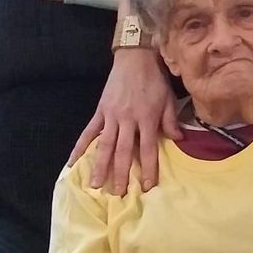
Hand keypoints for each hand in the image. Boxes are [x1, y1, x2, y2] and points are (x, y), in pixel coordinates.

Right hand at [68, 47, 178, 194]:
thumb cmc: (154, 80)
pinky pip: (88, 132)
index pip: (148, 149)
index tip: (146, 187)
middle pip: (123, 152)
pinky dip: (80, 147)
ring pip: (104, 145)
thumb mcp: (168, 100)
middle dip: (120, 174)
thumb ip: (171, 121)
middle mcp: (128, 120)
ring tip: (95, 185)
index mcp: (147, 118)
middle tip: (117, 194)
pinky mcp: (100, 111)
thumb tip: (178, 141)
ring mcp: (111, 116)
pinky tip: (73, 162)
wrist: (135, 58)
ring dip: (100, 166)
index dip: (148, 169)